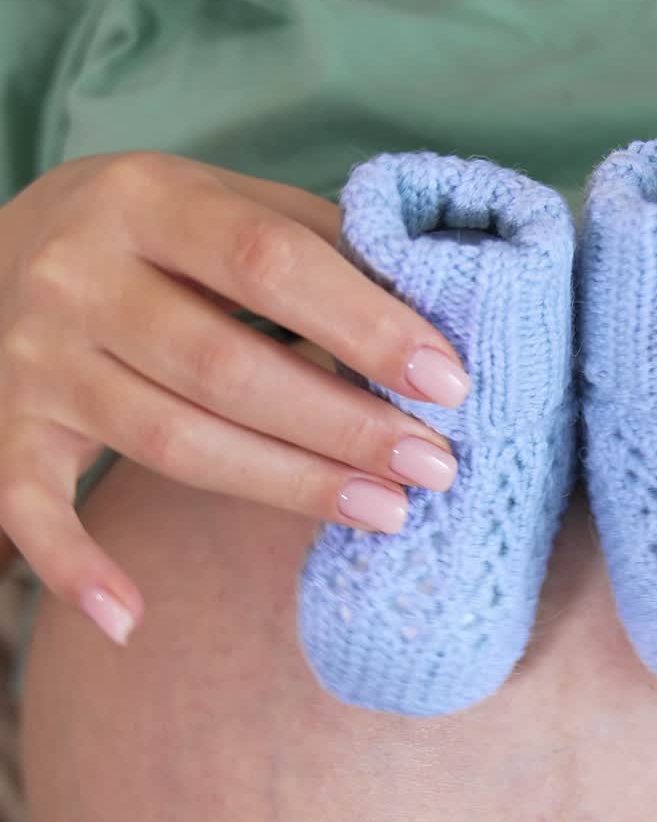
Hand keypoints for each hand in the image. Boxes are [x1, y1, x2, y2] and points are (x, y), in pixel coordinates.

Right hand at [0, 153, 469, 642]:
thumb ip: (316, 243)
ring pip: (169, 442)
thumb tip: (432, 302)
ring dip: (286, 486)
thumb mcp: (224, 201)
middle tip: (435, 466)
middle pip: (225, 368)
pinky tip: (130, 621)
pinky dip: (71, 567)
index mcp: (145, 200)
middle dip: (344, 426)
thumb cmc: (155, 236)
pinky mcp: (6, 429)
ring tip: (388, 512)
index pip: (268, 263)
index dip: (364, 326)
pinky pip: (27, 507)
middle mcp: (78, 278)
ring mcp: (35, 361)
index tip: (447, 382)